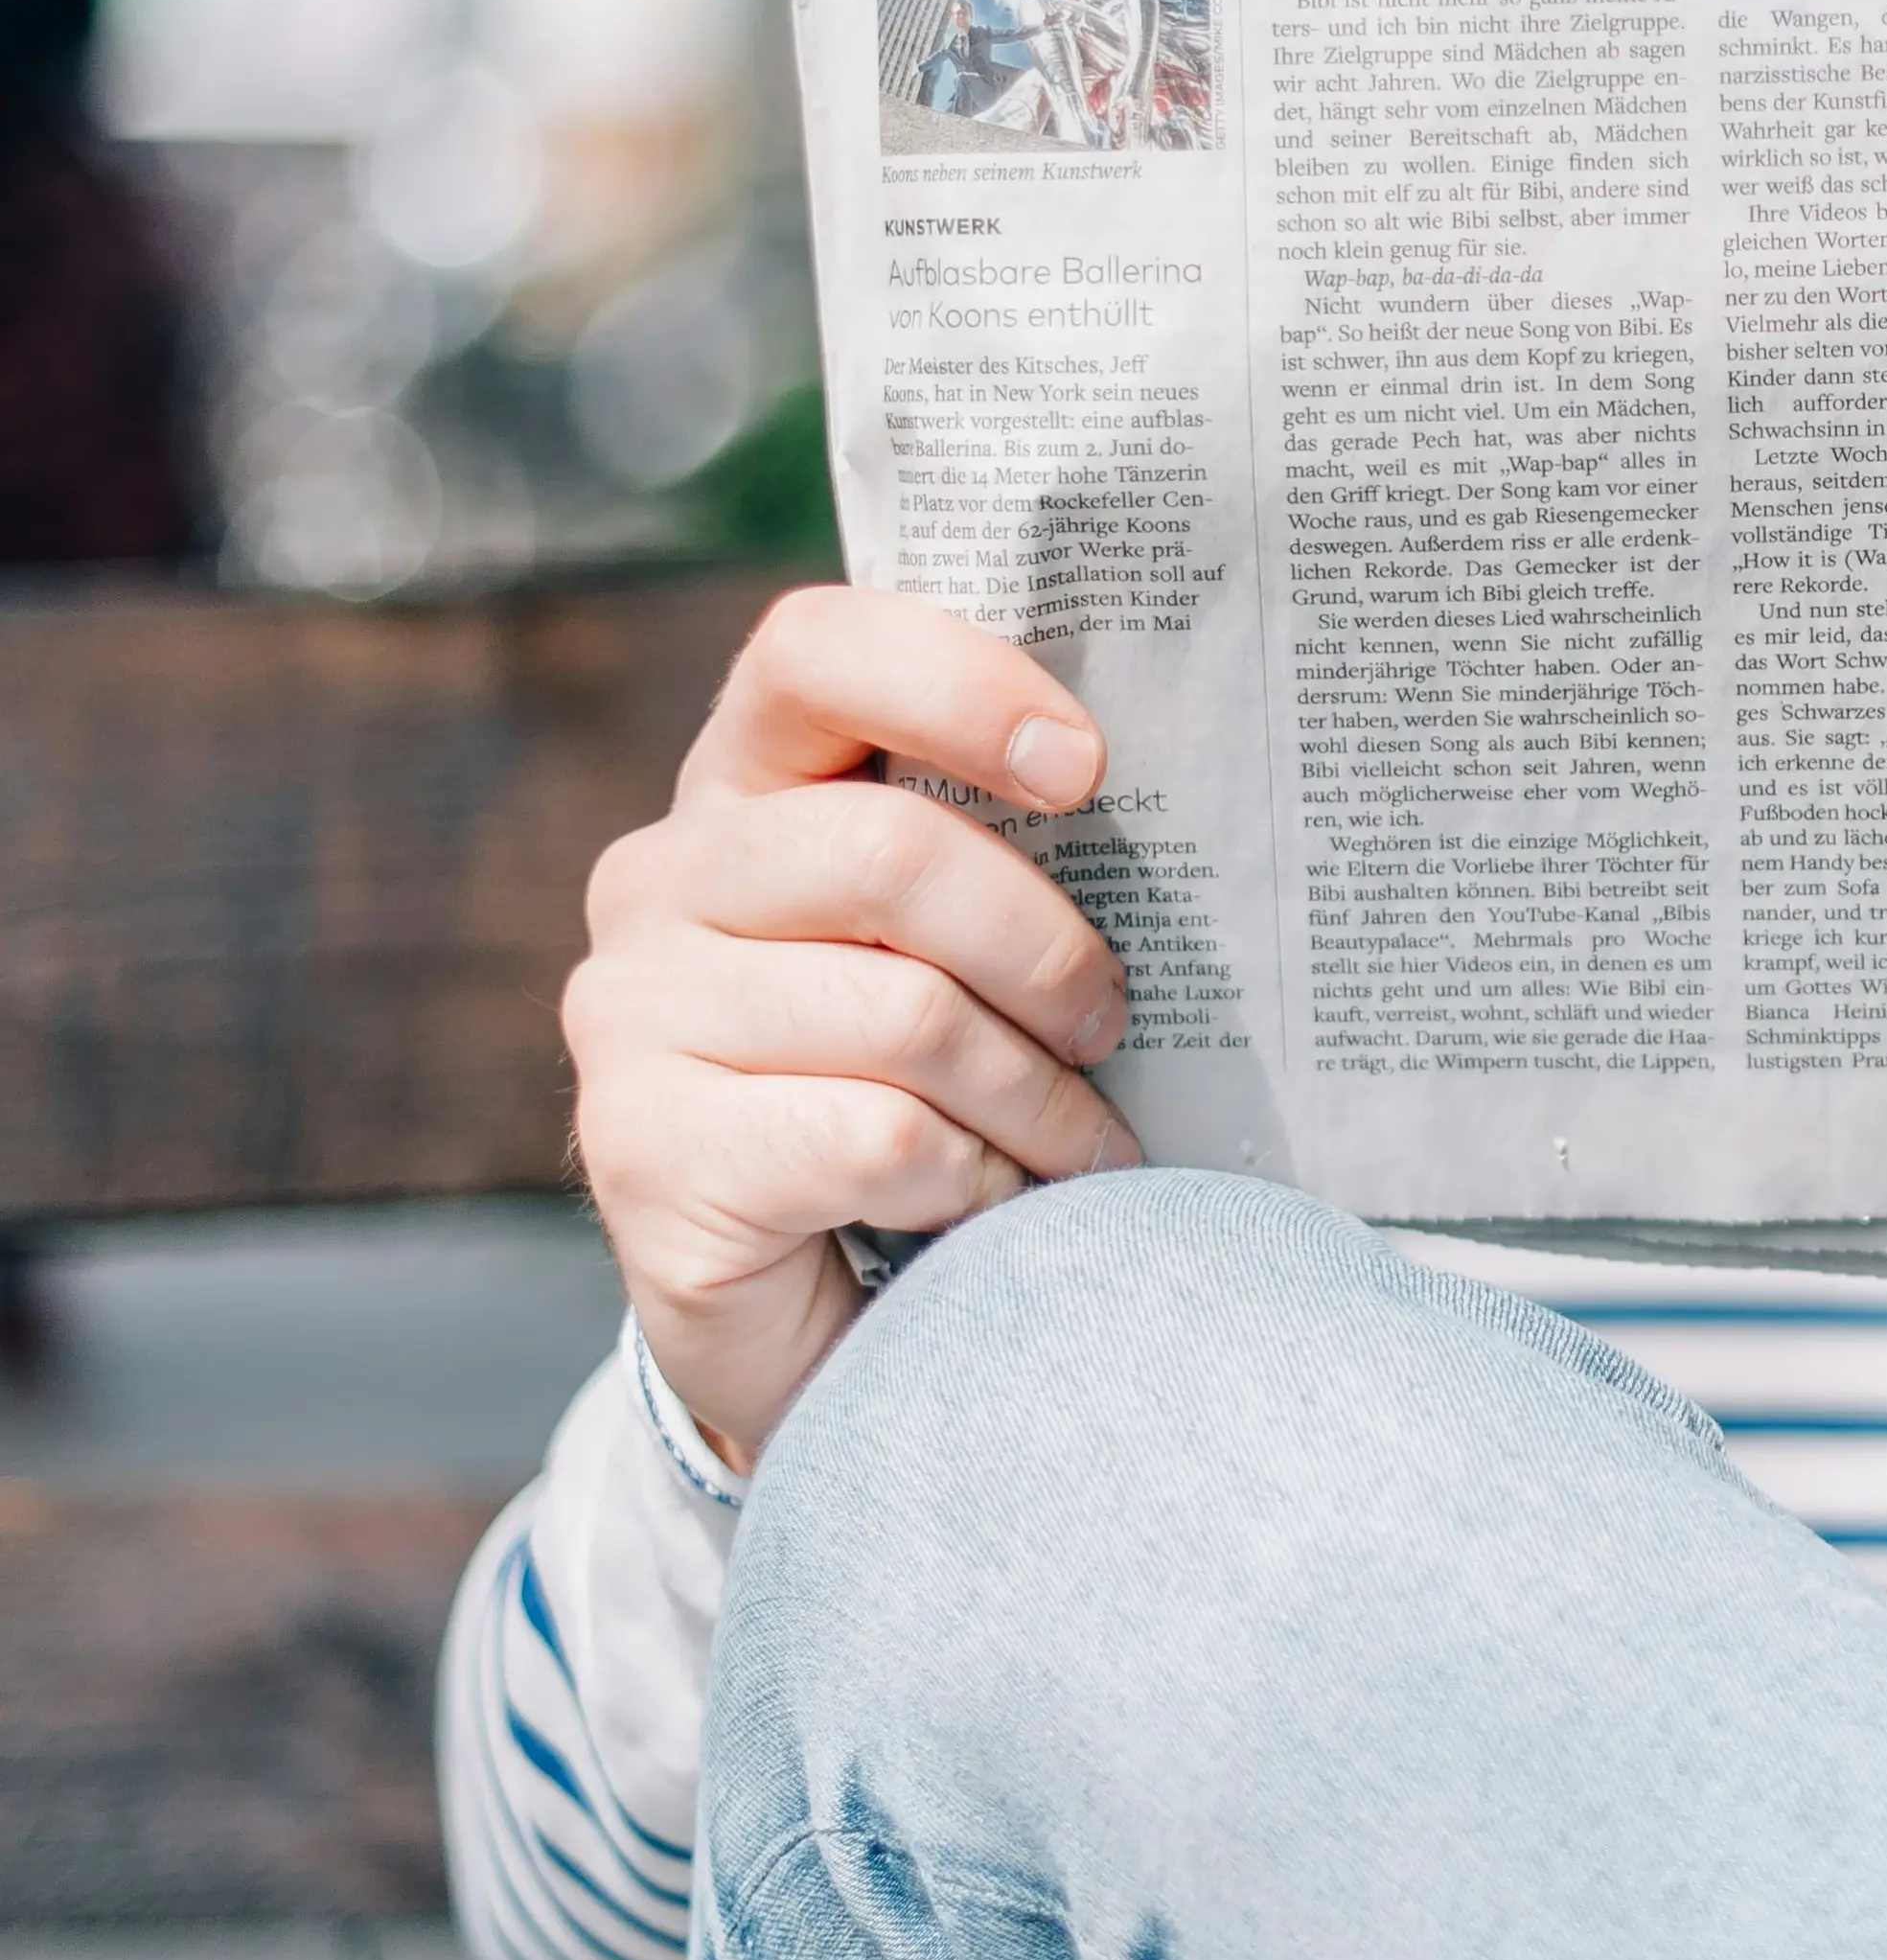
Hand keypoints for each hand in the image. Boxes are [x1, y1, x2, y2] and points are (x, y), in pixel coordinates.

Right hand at [566, 588, 1139, 1466]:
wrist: (809, 1311)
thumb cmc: (916, 1090)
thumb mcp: (955, 950)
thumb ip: (1003, 856)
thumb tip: (1183, 803)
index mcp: (744, 788)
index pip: (815, 649)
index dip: (960, 686)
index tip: (1087, 768)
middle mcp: (658, 880)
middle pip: (891, 851)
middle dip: (1045, 952)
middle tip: (1110, 1023)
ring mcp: (630, 1015)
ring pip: (905, 1014)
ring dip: (1036, 1097)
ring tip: (1079, 1146)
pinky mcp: (643, 1152)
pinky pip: (878, 1135)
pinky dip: (977, 1180)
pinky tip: (991, 1207)